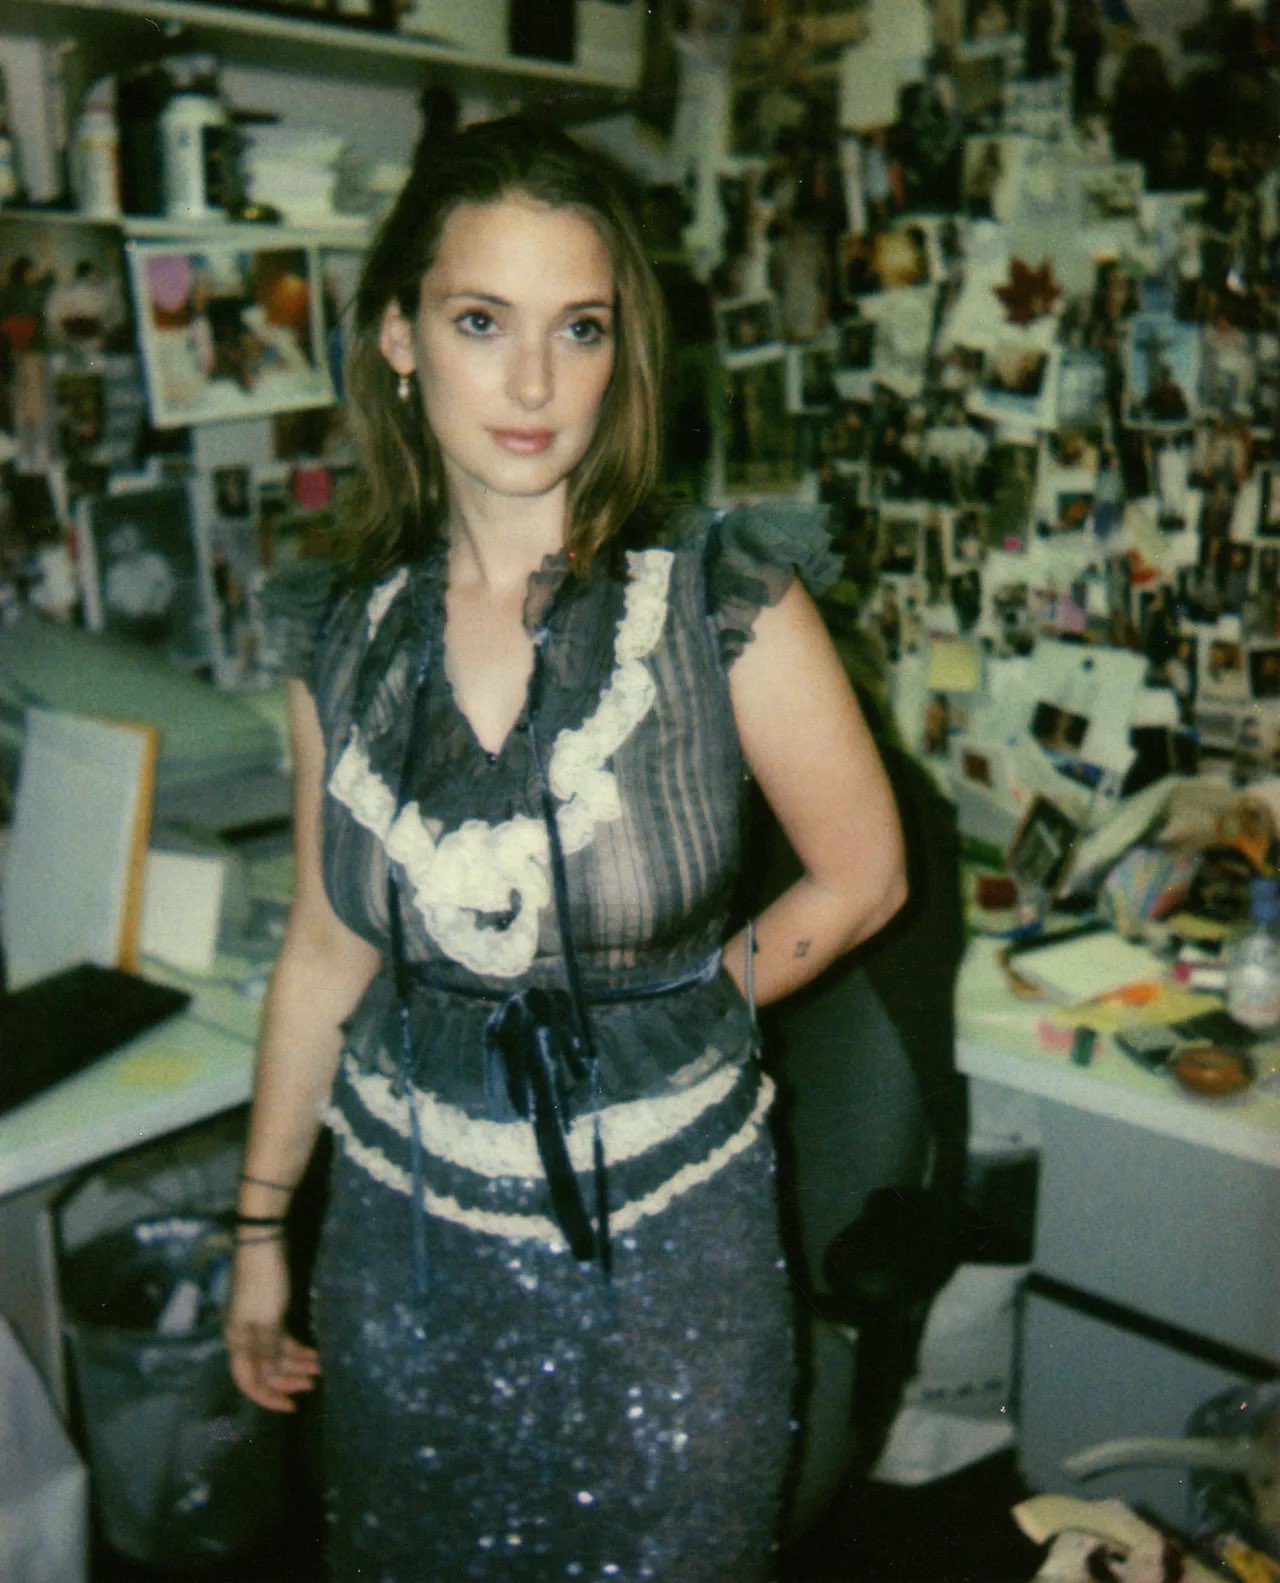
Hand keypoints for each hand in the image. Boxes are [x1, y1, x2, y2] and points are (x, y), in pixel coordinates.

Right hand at [224, 1237, 320, 1412]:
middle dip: (289, 1379)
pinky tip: (313, 1351)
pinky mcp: (269, 1311)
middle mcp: (244, 1337)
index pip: (249, 1382)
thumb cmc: (264, 1284)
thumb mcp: (268, 1322)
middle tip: (313, 1384)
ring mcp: (256, 1324)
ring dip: (297, 1363)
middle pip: (265, 1369)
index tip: (292, 1406)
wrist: (263, 1244)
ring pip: (276, 1354)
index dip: (269, 1397)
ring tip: (320, 1368)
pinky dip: (297, 1347)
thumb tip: (269, 1377)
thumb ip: (268, 1352)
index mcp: (237, 1343)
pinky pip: (281, 1338)